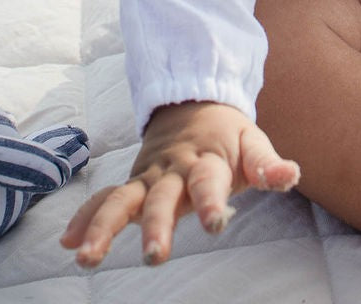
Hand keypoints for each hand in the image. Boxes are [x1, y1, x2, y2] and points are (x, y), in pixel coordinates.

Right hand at [59, 100, 300, 267]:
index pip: (209, 182)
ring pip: (121, 200)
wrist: (194, 101)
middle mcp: (173, 170)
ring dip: (104, 227)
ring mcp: (149, 177)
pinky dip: (86, 217)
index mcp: (205, 160)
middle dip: (156, 226)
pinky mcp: (134, 183)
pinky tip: (69, 243)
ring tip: (86, 259)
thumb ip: (267, 164)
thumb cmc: (228, 134)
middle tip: (154, 257)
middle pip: (161, 198)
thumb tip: (292, 176)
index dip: (213, 202)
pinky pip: (105, 198)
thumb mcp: (252, 142)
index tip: (216, 224)